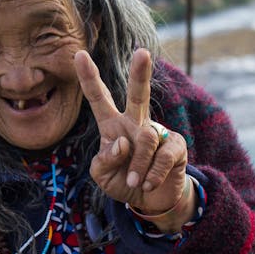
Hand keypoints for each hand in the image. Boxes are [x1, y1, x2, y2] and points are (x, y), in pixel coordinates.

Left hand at [74, 49, 192, 230]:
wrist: (151, 201)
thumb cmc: (122, 182)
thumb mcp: (102, 175)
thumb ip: (104, 159)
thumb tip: (122, 142)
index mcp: (112, 125)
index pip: (99, 98)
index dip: (88, 77)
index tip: (78, 54)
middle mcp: (135, 123)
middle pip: (137, 94)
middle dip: (140, 73)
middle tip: (142, 52)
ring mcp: (157, 132)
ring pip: (144, 140)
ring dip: (137, 168)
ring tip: (135, 182)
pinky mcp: (176, 145)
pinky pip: (162, 156)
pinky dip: (152, 175)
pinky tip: (148, 184)